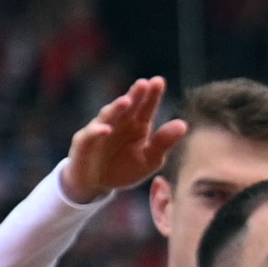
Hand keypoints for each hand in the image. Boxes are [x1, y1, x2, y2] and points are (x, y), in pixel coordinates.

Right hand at [61, 76, 174, 203]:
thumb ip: (164, 142)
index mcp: (137, 125)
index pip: (146, 106)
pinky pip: (90, 136)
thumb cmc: (124, 168)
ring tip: (126, 101)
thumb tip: (184, 124)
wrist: (96, 184)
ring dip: (116, 109)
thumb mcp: (150, 159)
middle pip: (127, 106)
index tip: (158, 81)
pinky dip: (96, 132)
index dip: (152, 95)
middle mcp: (118, 123)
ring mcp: (100, 131)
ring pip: (108, 116)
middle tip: (144, 84)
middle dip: (134, 95)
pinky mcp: (84, 144)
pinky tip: (105, 129)